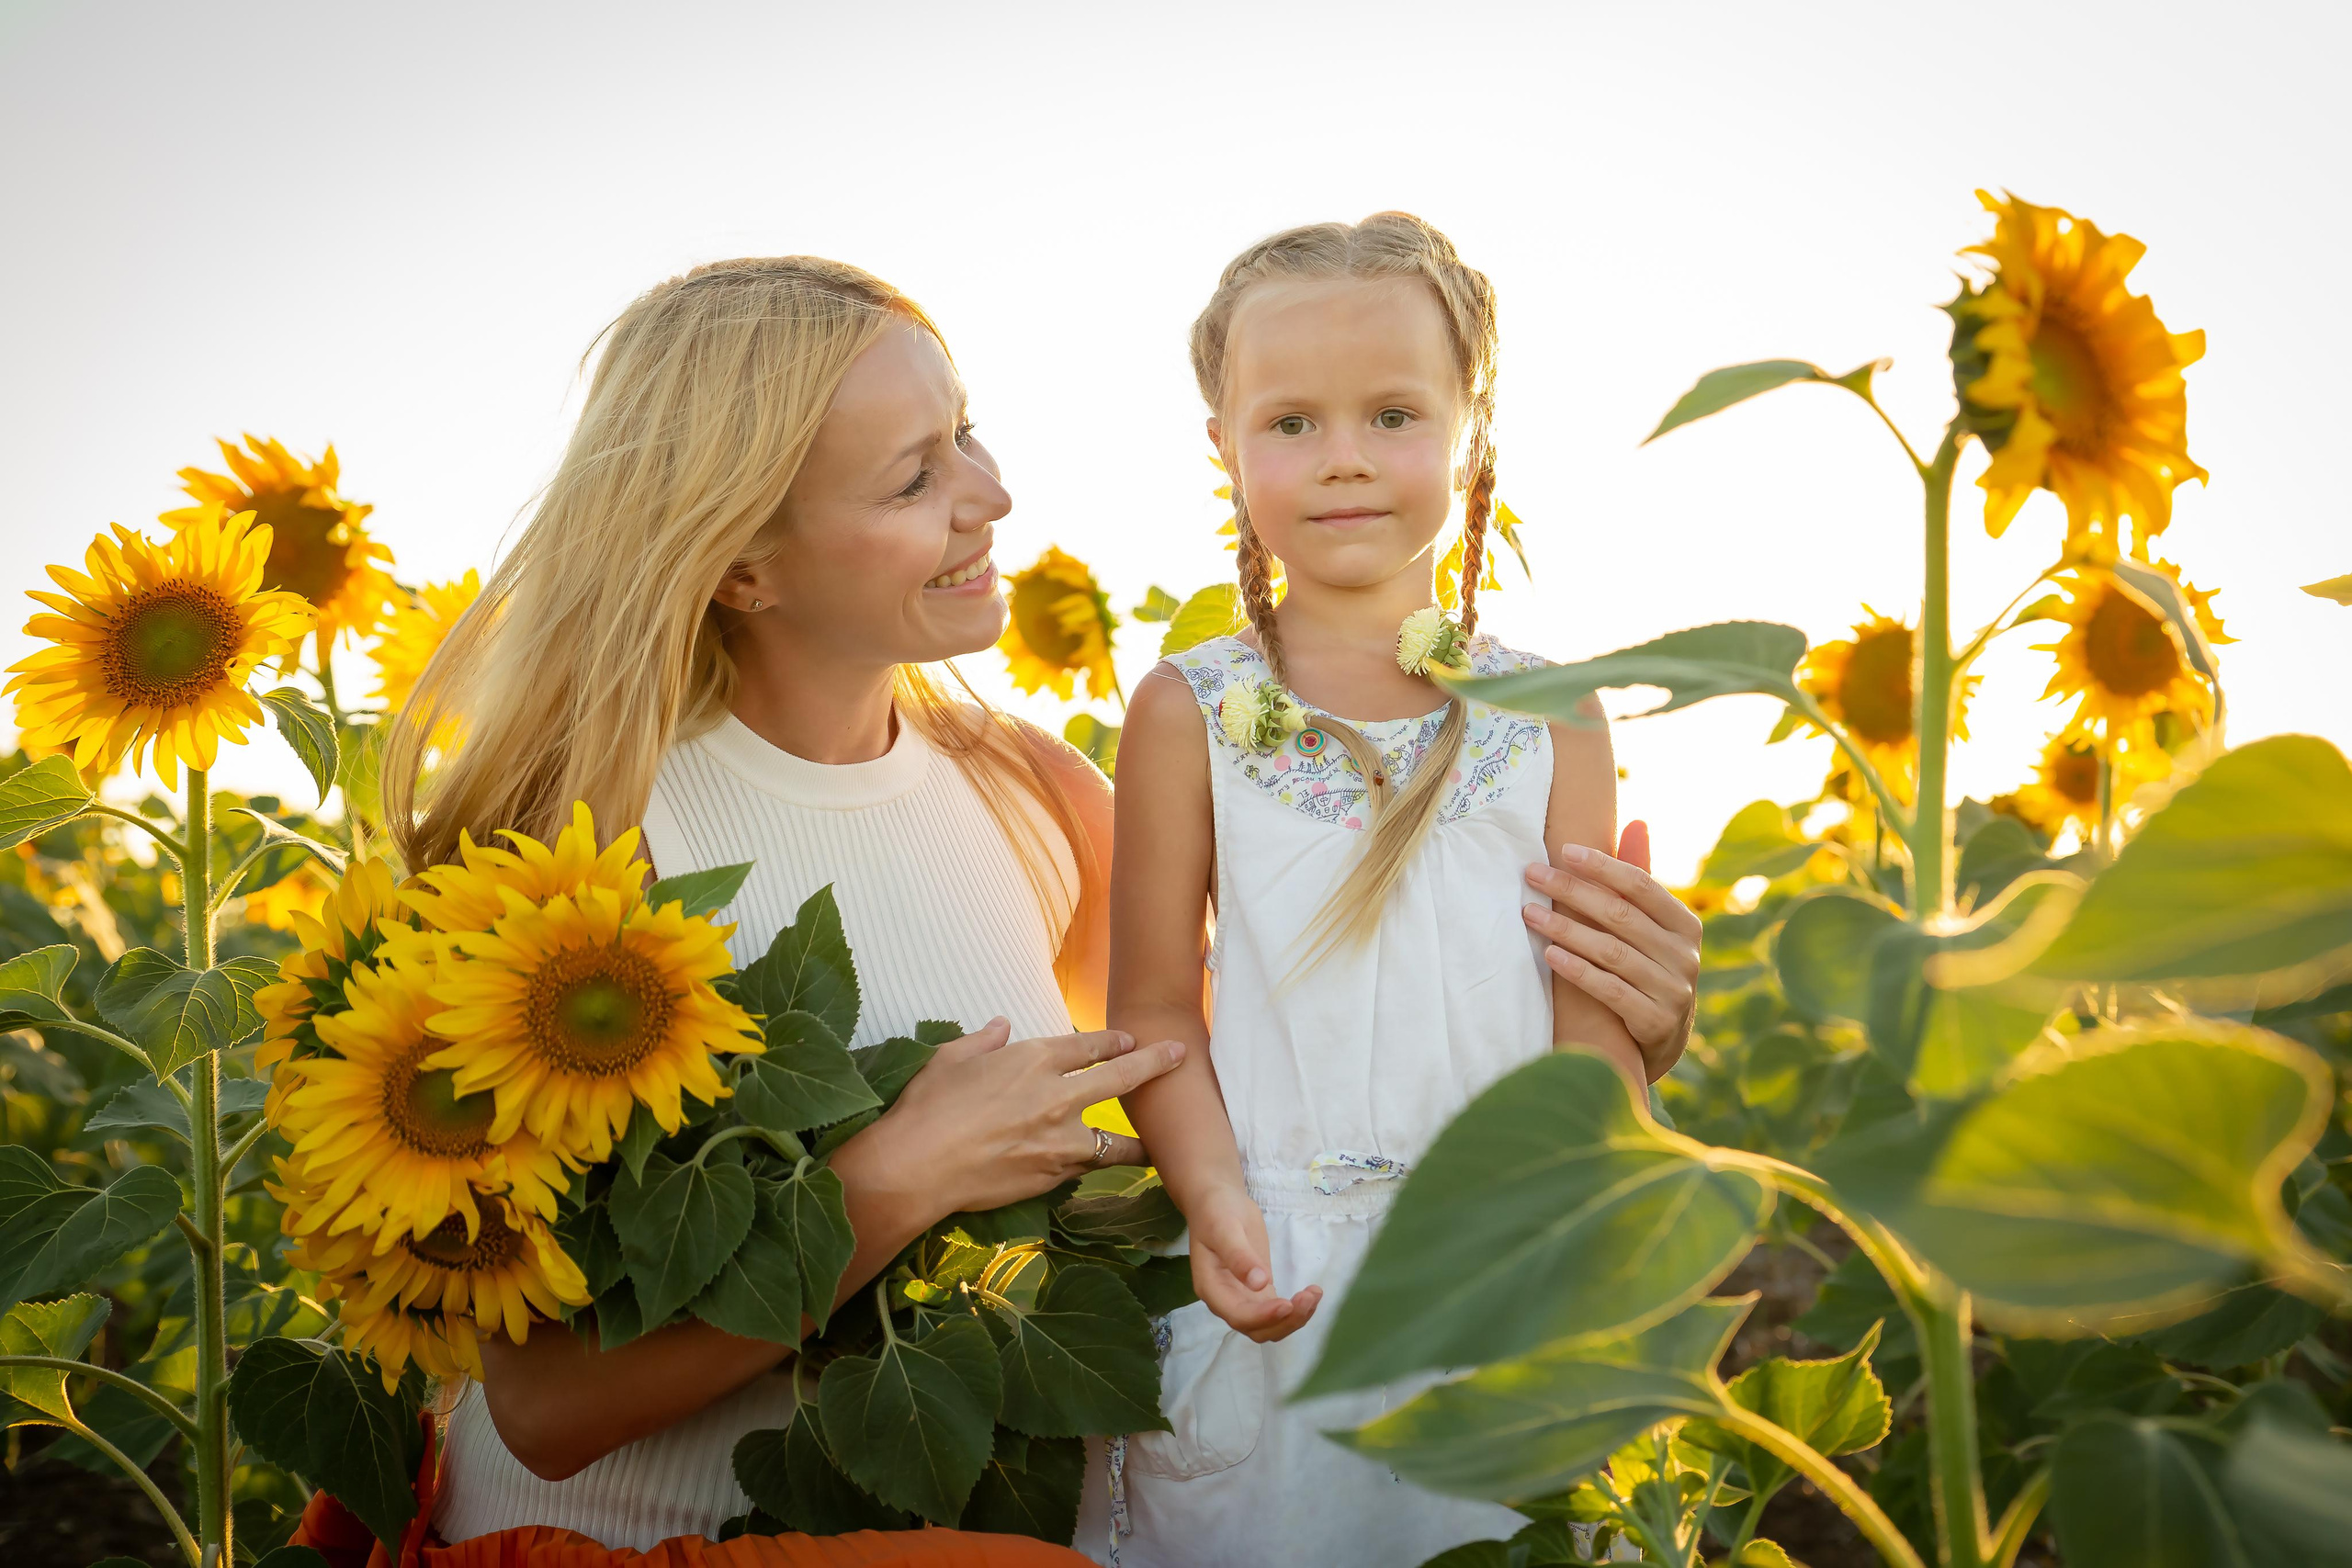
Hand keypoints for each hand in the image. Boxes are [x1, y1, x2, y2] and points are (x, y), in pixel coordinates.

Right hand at [884, 1019, 1182, 1215]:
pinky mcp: (1054, 1175)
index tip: (1128, 1040)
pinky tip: (1109, 1169)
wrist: (918, 1166)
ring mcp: (1060, 1139)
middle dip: (1155, 1064)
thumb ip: (983, 1041)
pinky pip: (1087, 1168)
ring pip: (1116, 1139)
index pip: (1087, 1046)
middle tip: (1180, 1056)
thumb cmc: (927, 1107)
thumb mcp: (951, 1059)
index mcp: (1032, 1059)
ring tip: (1159, 1141)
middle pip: (1121, 1077)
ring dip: (1138, 1139)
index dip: (1112, 1042)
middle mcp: (1056, 1095)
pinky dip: (1097, 1166)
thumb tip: (1001, 1026)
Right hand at [1187, 1185, 1322, 1343]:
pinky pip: (1277, 1312)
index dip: (1263, 1317)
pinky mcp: (1258, 1292)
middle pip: (1256, 1329)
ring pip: (1269, 1326)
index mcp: (1211, 1288)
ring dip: (1294, 1318)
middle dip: (1284, 1321)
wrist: (1218, 1202)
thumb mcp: (1225, 1228)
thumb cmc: (1217, 1212)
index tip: (1288, 1304)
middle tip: (1307, 1298)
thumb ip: (1239, 1256)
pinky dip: (1295, 1310)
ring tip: (1314, 1294)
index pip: (1237, 1315)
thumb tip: (1260, 1283)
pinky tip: (1311, 1294)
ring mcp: (1243, 1298)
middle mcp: (1226, 1301)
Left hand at [1522, 820, 1701, 1079]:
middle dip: (1572, 890)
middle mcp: (1685, 955)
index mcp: (1685, 925)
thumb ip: (1640, 881)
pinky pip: (1610, 991)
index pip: (1641, 885)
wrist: (1660, 1043)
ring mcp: (1673, 990)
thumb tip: (1636, 821)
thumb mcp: (1652, 929)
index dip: (1601, 865)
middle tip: (1531, 874)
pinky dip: (1578, 971)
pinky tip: (1549, 955)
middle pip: (1621, 914)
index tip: (1562, 849)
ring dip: (1566, 929)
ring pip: (1612, 952)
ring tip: (1529, 913)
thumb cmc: (1646, 971)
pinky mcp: (1656, 1023)